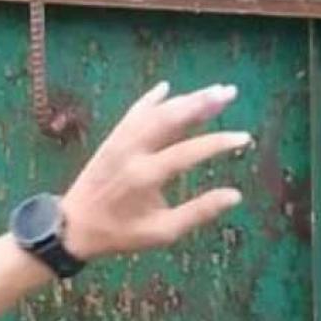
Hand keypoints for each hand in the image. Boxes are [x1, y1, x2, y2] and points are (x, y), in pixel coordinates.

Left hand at [59, 81, 247, 262]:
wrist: (74, 224)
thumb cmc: (121, 233)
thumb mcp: (162, 232)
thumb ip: (198, 212)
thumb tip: (235, 196)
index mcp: (146, 176)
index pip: (189, 152)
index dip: (218, 143)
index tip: (245, 138)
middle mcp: (132, 151)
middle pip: (170, 119)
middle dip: (202, 103)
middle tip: (230, 92)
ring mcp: (119, 141)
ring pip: (154, 112)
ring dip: (183, 98)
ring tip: (212, 90)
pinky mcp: (111, 139)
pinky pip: (133, 113)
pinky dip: (149, 99)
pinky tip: (165, 87)